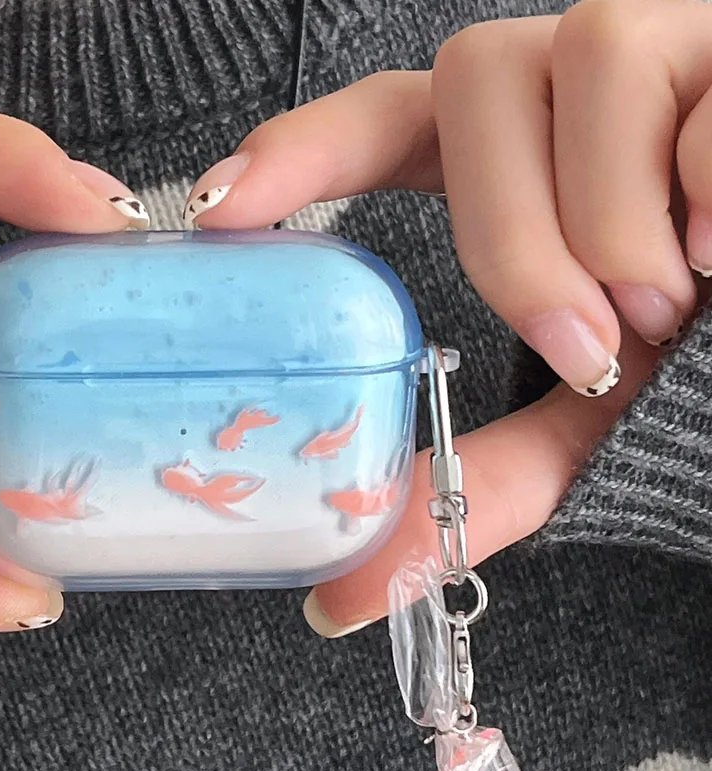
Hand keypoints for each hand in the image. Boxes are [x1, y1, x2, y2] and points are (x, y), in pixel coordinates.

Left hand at [183, 0, 709, 634]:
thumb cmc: (690, 366)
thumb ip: (474, 490)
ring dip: (616, 221)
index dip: (302, 149)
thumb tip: (340, 602)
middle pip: (476, 80)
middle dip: (511, 229)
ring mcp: (667, 44)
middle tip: (576, 342)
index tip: (221, 212)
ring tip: (670, 307)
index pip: (382, 118)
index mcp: (512, 157)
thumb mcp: (574, 427)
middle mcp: (571, 81)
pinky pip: (710, 100)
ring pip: (595, 53)